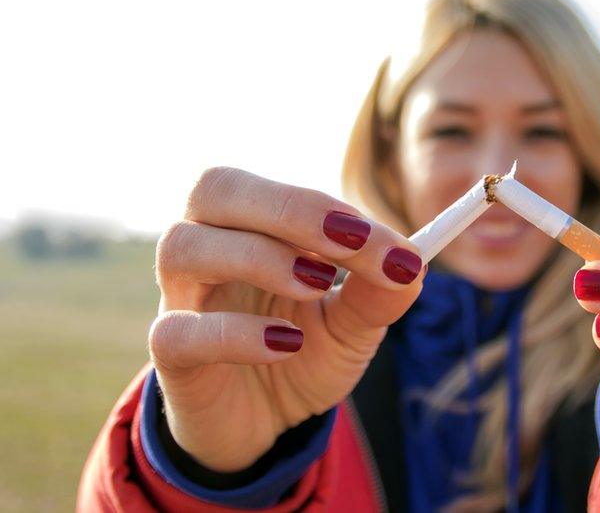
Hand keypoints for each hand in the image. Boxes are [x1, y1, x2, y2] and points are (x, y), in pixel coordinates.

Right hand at [149, 167, 423, 471]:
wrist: (262, 424)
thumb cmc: (300, 353)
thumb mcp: (352, 326)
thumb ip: (378, 294)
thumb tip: (412, 264)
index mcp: (250, 228)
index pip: (277, 193)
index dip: (330, 208)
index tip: (390, 243)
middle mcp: (206, 249)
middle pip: (214, 189)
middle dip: (290, 208)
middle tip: (351, 241)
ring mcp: (181, 299)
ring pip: (183, 247)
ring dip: (258, 256)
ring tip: (316, 286)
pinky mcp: (171, 357)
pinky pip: (178, 332)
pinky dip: (235, 334)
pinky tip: (285, 345)